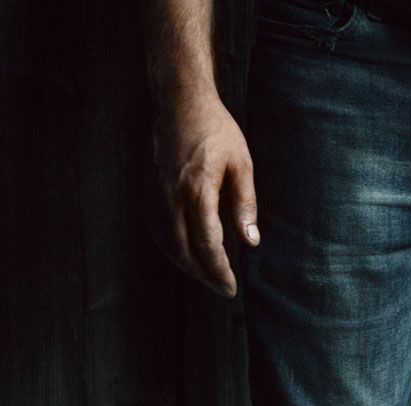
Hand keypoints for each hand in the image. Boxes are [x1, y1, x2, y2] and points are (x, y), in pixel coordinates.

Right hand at [152, 94, 257, 296]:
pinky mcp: (150, 190)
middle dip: (204, 274)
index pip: (206, 242)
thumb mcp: (242, 165)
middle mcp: (171, 195)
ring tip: (208, 277)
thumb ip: (245, 205)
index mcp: (197, 189)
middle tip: (223, 289)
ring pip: (167, 242)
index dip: (218, 269)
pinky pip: (158, 229)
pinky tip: (186, 256)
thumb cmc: (217, 131)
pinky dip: (171, 249)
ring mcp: (156, 193)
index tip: (231, 287)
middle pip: (184, 249)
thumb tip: (251, 242)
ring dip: (186, 265)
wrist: (180, 102)